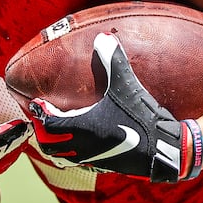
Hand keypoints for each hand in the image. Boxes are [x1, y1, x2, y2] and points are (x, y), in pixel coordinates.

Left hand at [27, 34, 202, 182]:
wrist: (163, 149)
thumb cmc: (141, 118)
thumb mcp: (126, 86)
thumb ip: (113, 60)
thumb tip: (103, 36)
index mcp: (82, 127)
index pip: (48, 123)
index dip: (40, 113)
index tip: (39, 103)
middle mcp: (82, 146)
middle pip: (49, 144)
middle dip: (42, 130)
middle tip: (44, 116)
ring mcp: (92, 159)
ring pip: (62, 156)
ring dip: (55, 143)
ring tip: (58, 128)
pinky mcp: (103, 166)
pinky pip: (77, 161)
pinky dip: (70, 151)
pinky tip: (81, 139)